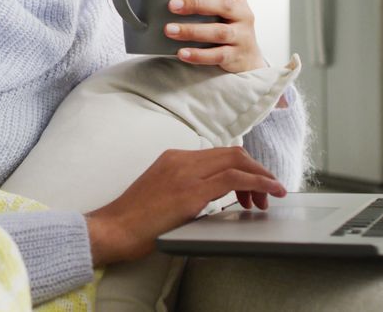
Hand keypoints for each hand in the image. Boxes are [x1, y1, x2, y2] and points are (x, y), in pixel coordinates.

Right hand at [85, 147, 286, 265]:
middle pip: (233, 153)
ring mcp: (186, 173)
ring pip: (236, 161)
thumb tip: (210, 196)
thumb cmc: (134, 220)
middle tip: (266, 193)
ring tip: (269, 197)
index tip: (253, 187)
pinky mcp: (190, 191)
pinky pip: (234, 178)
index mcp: (174, 158)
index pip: (220, 154)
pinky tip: (268, 192)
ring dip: (260, 177)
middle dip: (257, 170)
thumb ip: (185, 187)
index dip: (244, 167)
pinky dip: (257, 182)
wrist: (114, 229)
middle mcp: (181, 160)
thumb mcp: (162, 194)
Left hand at [164, 0, 266, 73]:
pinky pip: (217, 55)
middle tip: (172, 5)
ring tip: (170, 30)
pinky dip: (198, 54)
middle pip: (224, 5)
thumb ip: (203, 2)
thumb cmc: (227, 27)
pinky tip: (182, 52)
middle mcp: (243, 15)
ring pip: (219, 32)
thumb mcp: (222, 11)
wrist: (247, 58)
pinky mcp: (236, 56)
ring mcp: (242, 36)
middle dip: (197, 3)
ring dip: (192, 30)